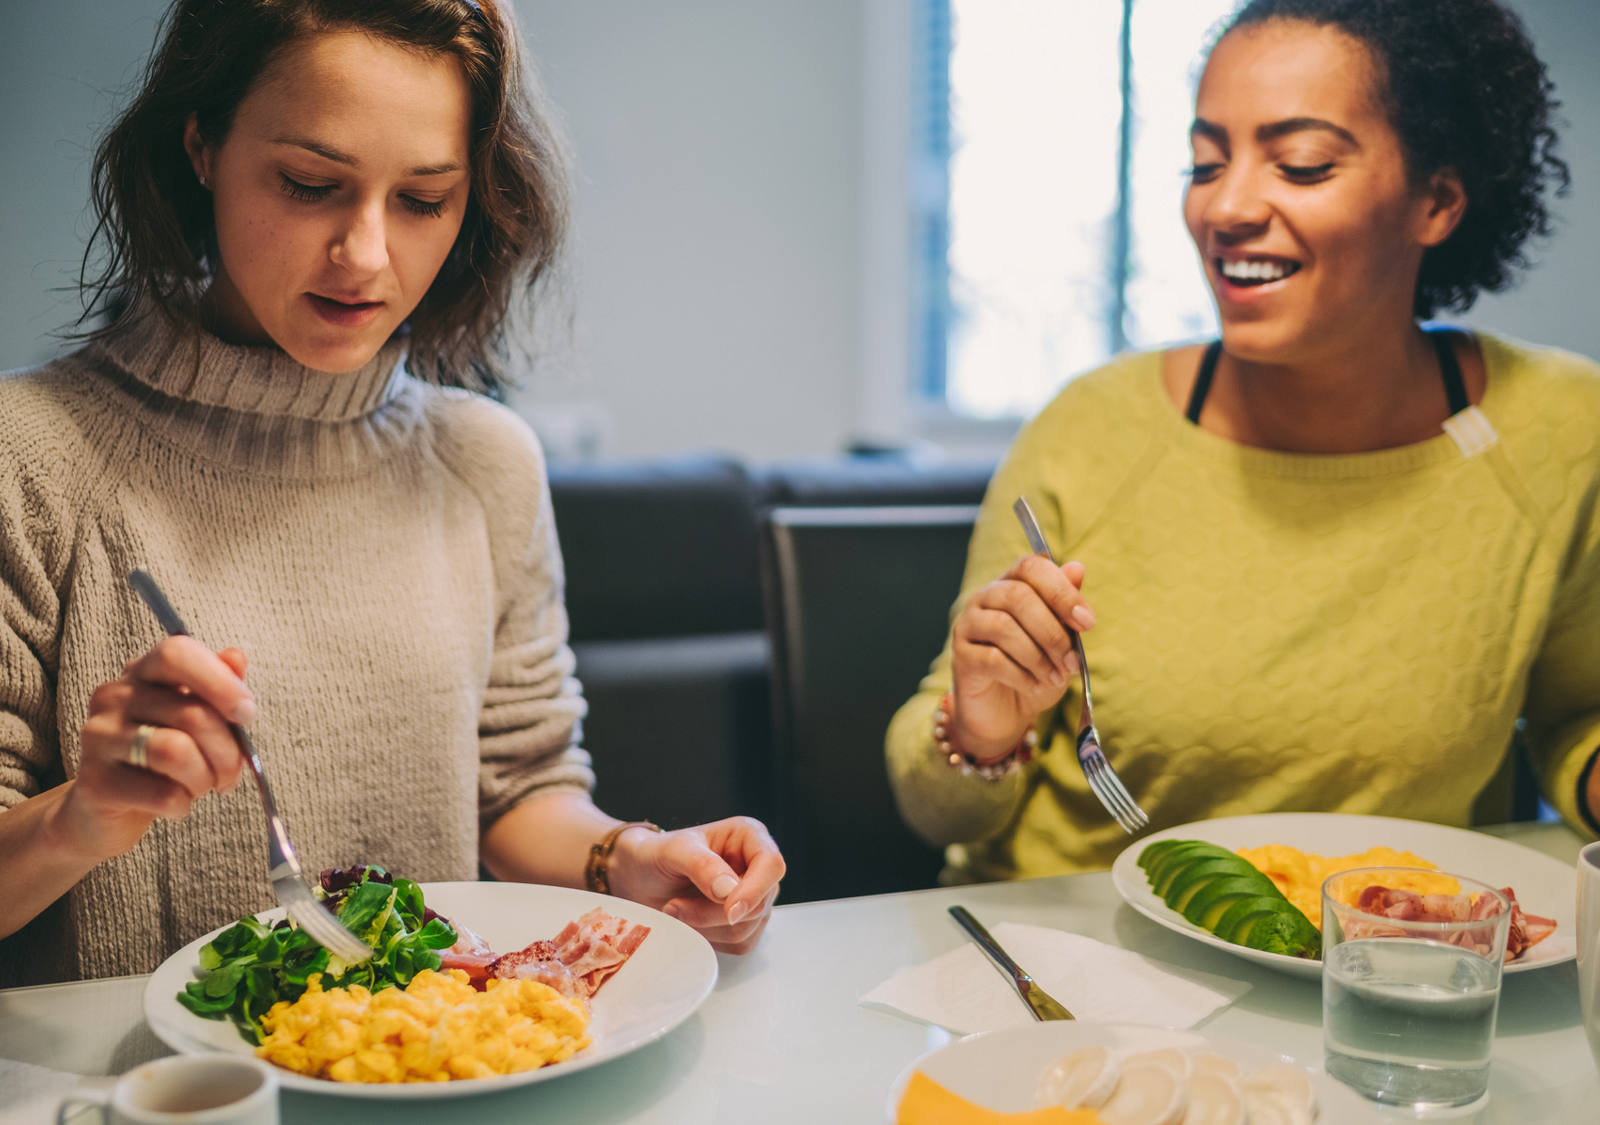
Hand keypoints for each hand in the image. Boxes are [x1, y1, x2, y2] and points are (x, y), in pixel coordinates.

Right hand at [59, 636, 254, 861]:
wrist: (108, 811)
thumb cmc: (163, 757)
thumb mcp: (195, 717)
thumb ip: (218, 685)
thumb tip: (236, 657)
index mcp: (140, 671)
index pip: (177, 654)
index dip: (220, 682)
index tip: (247, 713)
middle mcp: (113, 696)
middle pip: (191, 714)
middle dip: (228, 751)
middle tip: (231, 772)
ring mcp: (98, 737)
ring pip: (177, 753)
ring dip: (206, 778)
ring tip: (204, 786)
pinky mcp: (94, 782)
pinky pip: (162, 794)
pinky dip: (184, 804)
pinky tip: (178, 804)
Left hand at [608, 816, 785, 953]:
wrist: (639, 879)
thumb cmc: (655, 855)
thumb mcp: (673, 851)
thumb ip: (702, 865)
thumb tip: (730, 890)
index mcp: (749, 838)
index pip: (772, 866)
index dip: (754, 891)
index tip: (728, 911)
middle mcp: (756, 867)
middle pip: (759, 904)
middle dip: (713, 913)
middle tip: (675, 905)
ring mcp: (753, 898)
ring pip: (748, 928)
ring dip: (706, 927)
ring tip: (676, 908)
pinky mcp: (744, 924)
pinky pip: (739, 945)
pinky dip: (709, 939)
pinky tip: (688, 921)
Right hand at [949, 555, 1093, 760]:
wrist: (1006, 713)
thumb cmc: (1035, 670)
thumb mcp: (1061, 641)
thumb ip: (1065, 607)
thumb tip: (1077, 569)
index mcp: (1011, 584)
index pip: (1031, 567)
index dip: (1061, 591)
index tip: (1087, 622)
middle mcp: (985, 598)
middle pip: (1018, 596)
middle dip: (1053, 632)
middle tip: (1072, 661)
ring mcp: (968, 625)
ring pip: (1004, 627)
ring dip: (1039, 656)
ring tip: (1056, 678)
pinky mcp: (960, 656)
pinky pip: (992, 658)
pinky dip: (1021, 674)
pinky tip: (1035, 685)